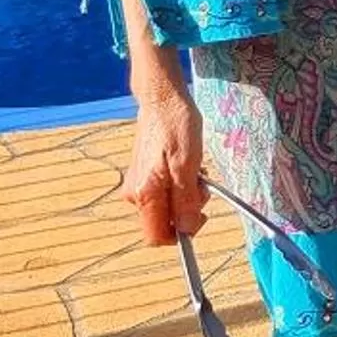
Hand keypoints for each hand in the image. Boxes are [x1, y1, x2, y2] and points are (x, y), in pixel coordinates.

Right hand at [125, 90, 206, 245]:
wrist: (162, 101)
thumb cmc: (176, 127)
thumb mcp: (188, 165)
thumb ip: (186, 200)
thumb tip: (188, 230)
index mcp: (143, 194)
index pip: (156, 236)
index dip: (180, 235)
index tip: (200, 217)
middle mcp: (135, 194)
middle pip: (164, 222)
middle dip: (187, 209)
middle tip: (201, 183)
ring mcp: (138, 184)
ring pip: (167, 206)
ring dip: (186, 195)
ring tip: (195, 169)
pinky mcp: (143, 175)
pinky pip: (164, 192)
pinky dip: (180, 185)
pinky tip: (188, 166)